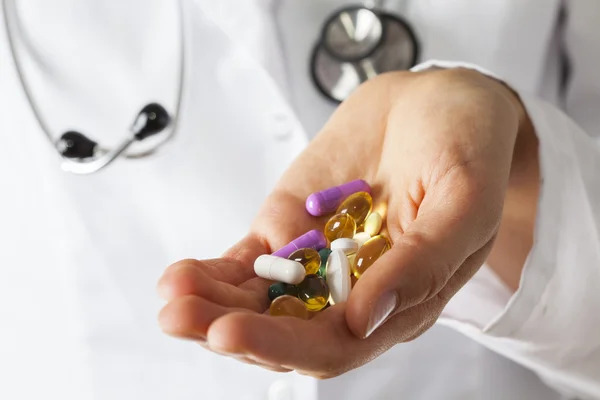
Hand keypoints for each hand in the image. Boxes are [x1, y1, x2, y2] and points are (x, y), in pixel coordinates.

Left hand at [157, 68, 533, 377]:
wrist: (435, 103)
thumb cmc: (466, 147)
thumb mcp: (465, 200)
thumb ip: (425, 262)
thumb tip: (365, 319)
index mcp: (402, 299)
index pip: (338, 344)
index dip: (284, 345)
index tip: (232, 331)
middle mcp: (353, 291)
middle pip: (287, 329)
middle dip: (233, 329)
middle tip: (183, 319)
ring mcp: (316, 261)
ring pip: (258, 300)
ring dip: (211, 305)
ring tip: (171, 297)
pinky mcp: (289, 230)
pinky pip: (247, 262)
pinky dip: (214, 272)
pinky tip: (181, 275)